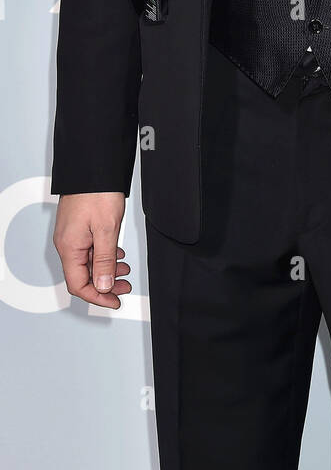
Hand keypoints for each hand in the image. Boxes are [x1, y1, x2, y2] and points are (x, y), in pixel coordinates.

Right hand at [53, 192, 130, 308]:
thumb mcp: (106, 230)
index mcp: (69, 247)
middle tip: (125, 287)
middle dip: (105, 285)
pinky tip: (117, 254)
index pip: (78, 285)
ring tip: (125, 270)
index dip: (98, 297)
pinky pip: (89, 249)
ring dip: (106, 270)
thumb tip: (102, 286)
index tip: (115, 301)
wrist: (92, 167)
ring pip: (88, 263)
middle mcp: (67, 243)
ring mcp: (72, 235)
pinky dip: (104, 256)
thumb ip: (104, 260)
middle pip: (83, 276)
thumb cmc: (97, 192)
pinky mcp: (78, 227)